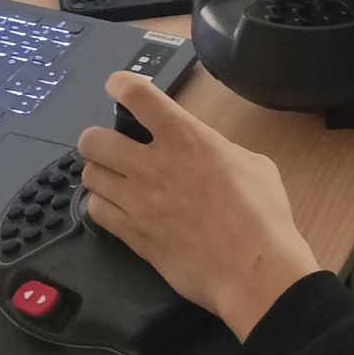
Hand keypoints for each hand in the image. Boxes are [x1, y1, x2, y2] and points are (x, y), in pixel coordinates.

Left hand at [80, 72, 318, 337]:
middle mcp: (153, 164)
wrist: (253, 270)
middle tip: (114, 148)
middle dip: (98, 140)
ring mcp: (137, 201)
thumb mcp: (253, 164)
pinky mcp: (131, 234)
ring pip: (90, 175)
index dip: (120, 84)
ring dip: (100, 174)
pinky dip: (103, 206)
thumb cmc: (263, 214)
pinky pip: (96, 210)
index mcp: (187, 138)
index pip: (137, 95)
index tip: (118, 87)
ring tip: (115, 180)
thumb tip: (207, 155)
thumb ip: (219, 150)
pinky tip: (119, 209)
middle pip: (94, 139)